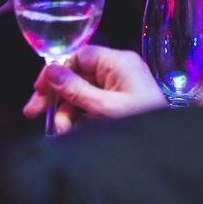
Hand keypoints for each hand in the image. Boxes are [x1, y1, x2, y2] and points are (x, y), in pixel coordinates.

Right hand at [23, 44, 166, 132]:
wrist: (168, 147)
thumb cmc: (142, 123)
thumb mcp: (103, 108)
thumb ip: (75, 89)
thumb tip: (50, 71)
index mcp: (119, 62)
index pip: (78, 56)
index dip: (56, 71)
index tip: (39, 88)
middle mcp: (119, 71)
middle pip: (77, 76)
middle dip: (57, 96)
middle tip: (34, 111)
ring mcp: (120, 88)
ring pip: (81, 94)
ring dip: (67, 113)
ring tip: (61, 131)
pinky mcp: (121, 104)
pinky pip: (92, 106)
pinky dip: (79, 119)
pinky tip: (72, 132)